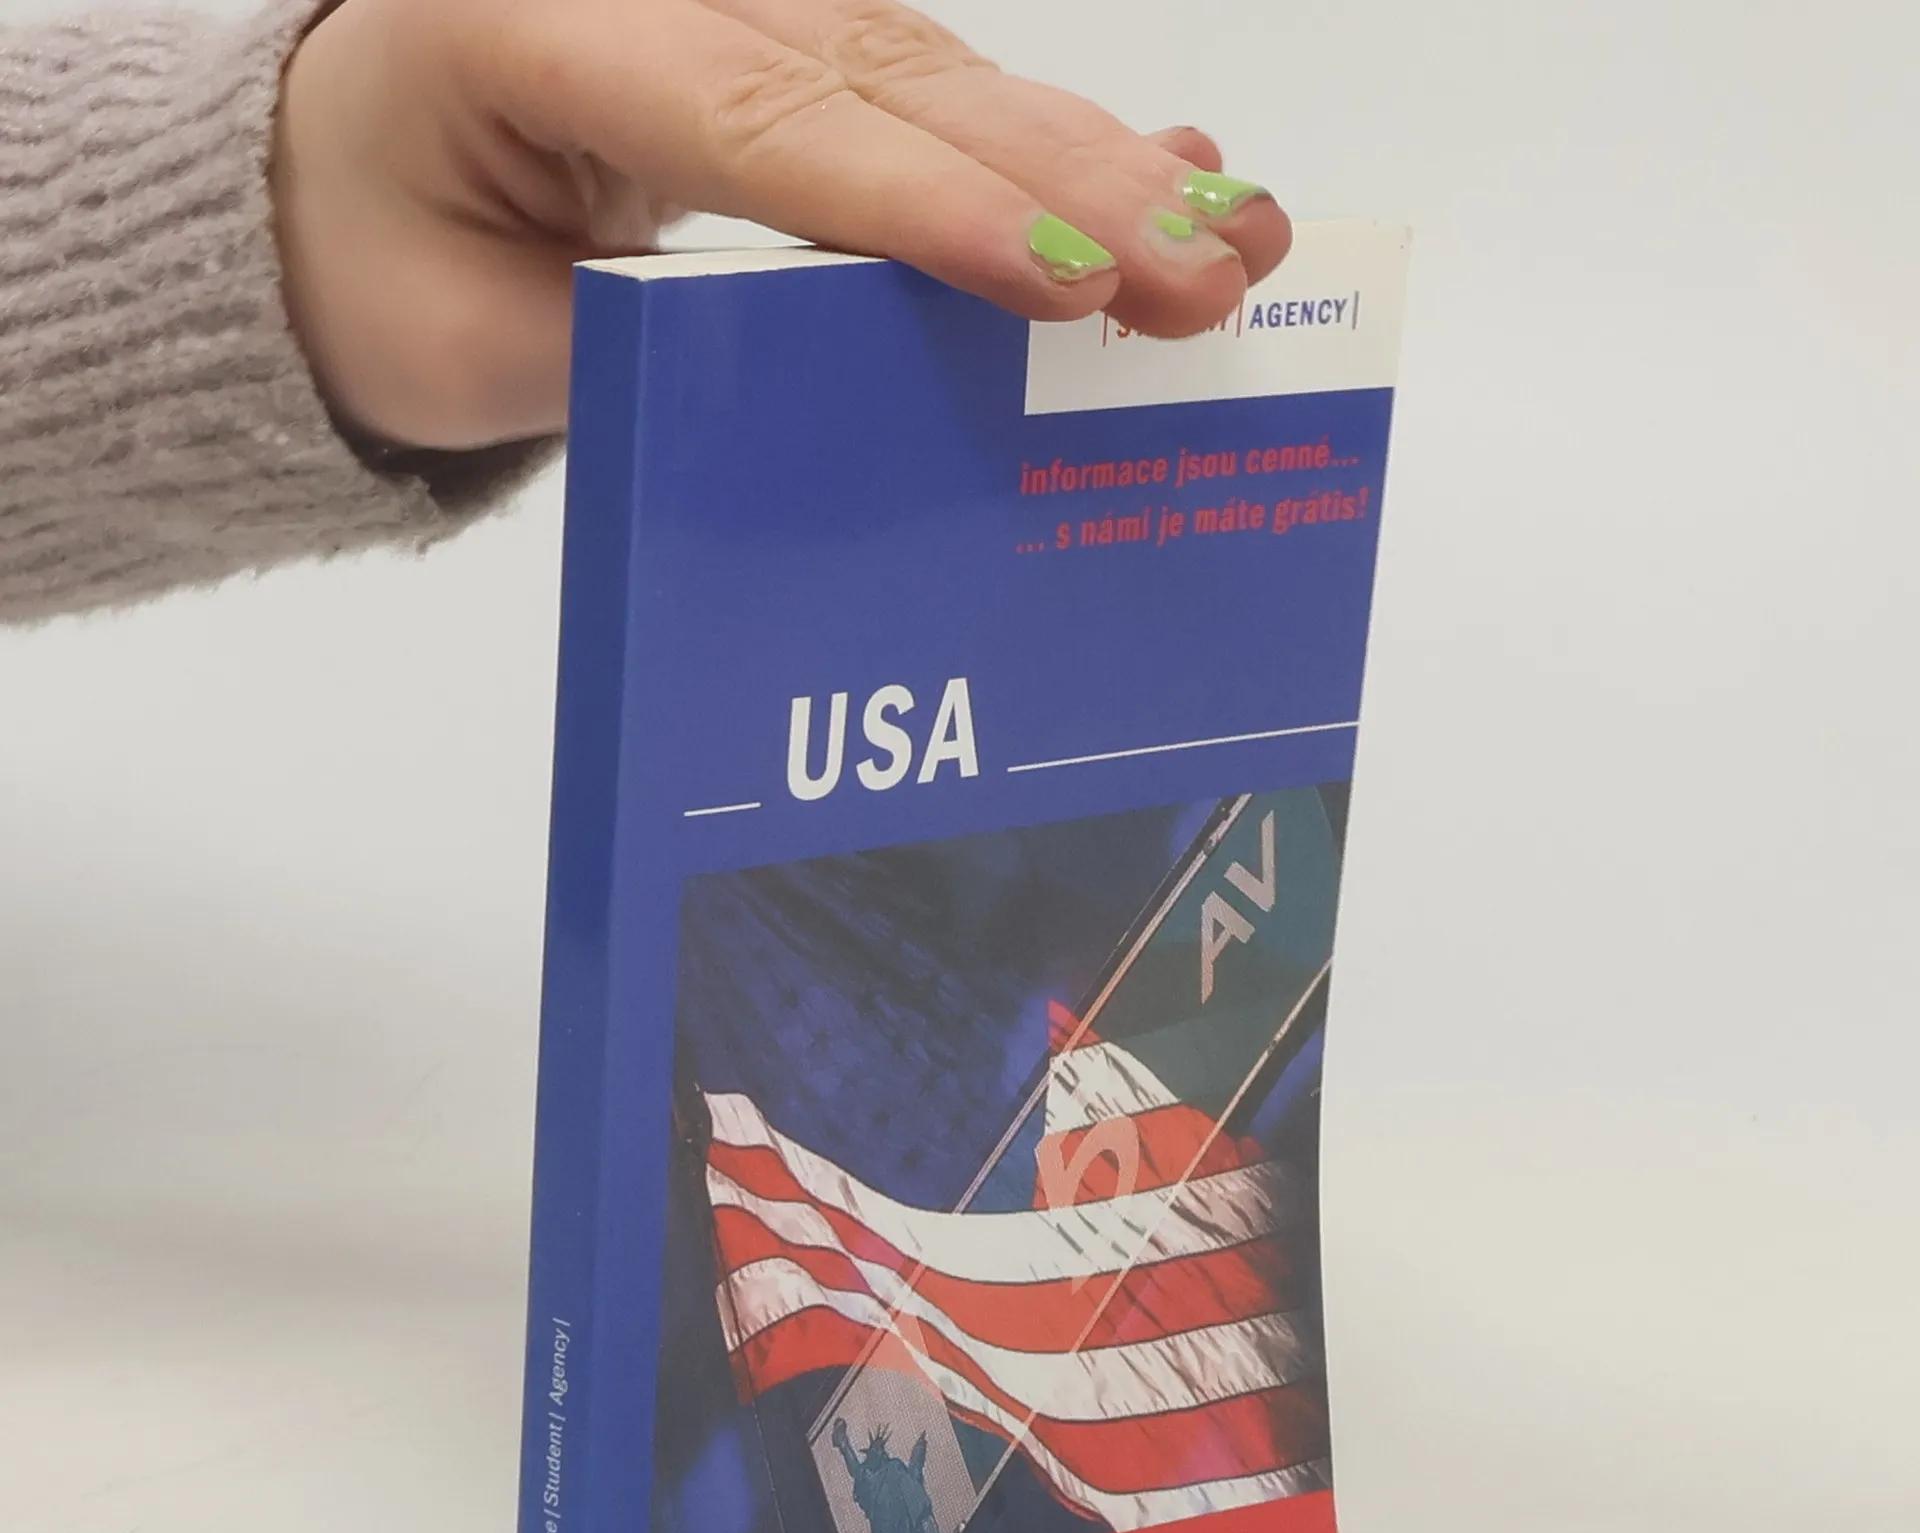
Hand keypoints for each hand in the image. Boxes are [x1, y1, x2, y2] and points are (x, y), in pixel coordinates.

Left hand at [271, 0, 1290, 449]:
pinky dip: (1056, 151)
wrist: (344, 176)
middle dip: (1069, 188)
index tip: (1061, 284)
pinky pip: (939, 92)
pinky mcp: (799, 47)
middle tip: (1209, 276)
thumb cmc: (388, 258)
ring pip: (946, 79)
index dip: (929, 207)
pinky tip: (1172, 171)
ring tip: (1234, 234)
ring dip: (1101, 165)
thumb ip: (638, 355)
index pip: (770, 124)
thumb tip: (838, 387)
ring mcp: (747, 6)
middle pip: (895, 83)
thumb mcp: (472, 343)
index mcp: (545, 27)